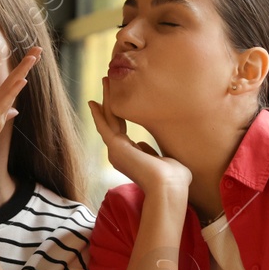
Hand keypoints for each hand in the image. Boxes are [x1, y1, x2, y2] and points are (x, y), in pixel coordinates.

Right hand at [87, 77, 190, 195]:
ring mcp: (116, 150)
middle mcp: (119, 152)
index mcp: (130, 155)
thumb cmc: (174, 179)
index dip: (116, 114)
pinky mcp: (115, 147)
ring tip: (105, 81)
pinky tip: (94, 102)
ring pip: (108, 119)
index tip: (114, 103)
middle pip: (111, 121)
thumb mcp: (163, 161)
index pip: (120, 130)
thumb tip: (143, 145)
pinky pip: (105, 125)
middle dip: (108, 101)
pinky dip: (100, 112)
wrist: (169, 188)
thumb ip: (150, 153)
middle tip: (107, 82)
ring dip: (106, 99)